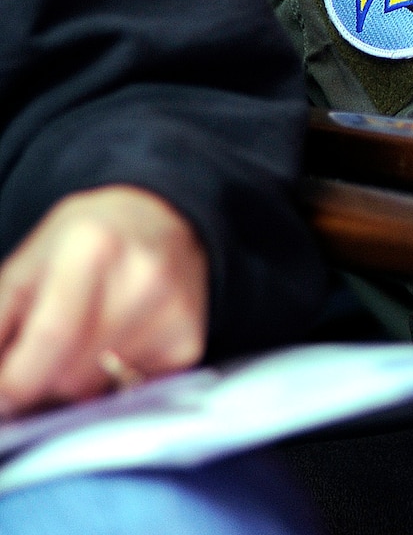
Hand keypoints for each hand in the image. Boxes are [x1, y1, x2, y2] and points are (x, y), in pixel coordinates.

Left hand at [0, 186, 207, 412]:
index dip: (14, 383)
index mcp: (93, 244)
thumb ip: (0, 321)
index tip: (2, 399)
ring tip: (86, 338)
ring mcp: (173, 310)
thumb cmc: (85, 242)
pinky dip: (113, 383)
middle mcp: (142, 275)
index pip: (51, 337)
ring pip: (97, 391)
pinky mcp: (190, 342)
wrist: (163, 218)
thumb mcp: (31, 262)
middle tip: (49, 347)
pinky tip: (119, 343)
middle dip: (45, 376)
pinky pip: (129, 394)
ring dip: (78, 381)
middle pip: (70, 374)